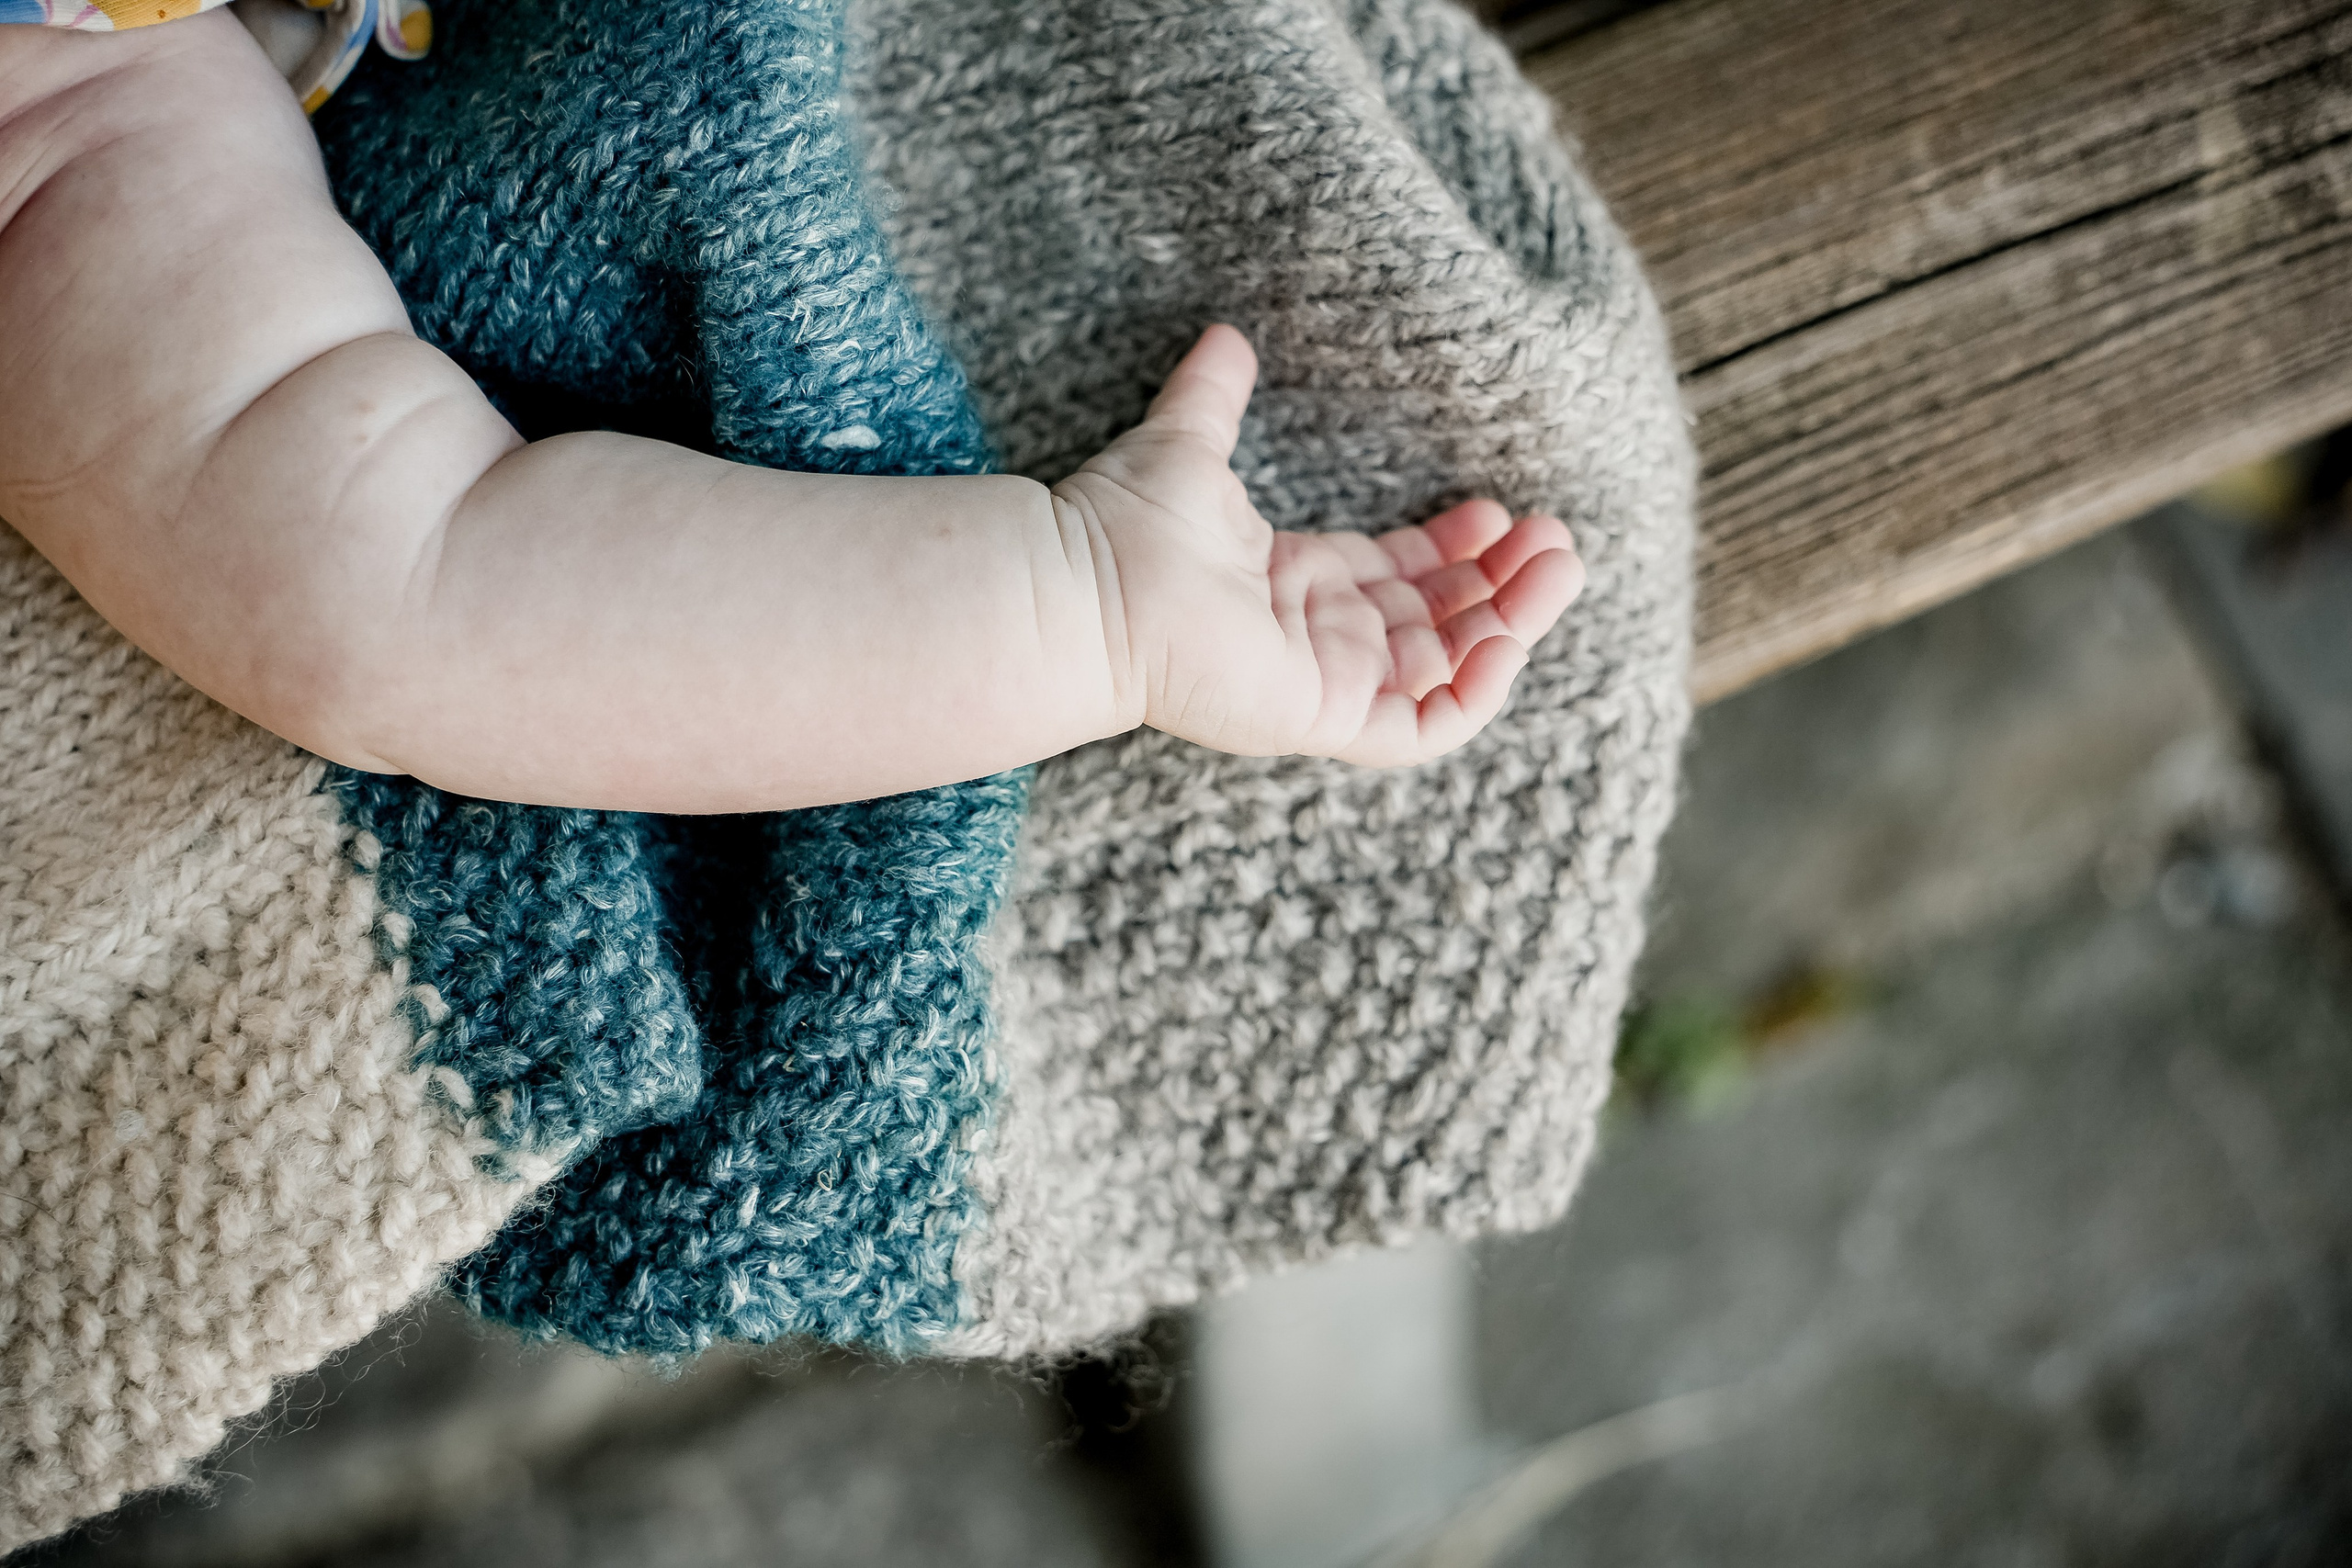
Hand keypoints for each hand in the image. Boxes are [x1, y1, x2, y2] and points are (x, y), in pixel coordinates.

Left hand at [1050, 325, 1585, 765]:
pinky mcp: (1327, 719)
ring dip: (1511, 624)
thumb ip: (1217, 393)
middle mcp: (1317, 640)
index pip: (1397, 576)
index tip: (1497, 507)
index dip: (1453, 548)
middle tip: (1556, 541)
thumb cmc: (1123, 525)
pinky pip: (1425, 727)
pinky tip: (1512, 636)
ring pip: (1447, 672)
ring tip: (1561, 568)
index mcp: (1293, 585)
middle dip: (1503, 583)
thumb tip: (1226, 334)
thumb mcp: (1189, 442)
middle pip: (1439, 623)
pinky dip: (1476, 690)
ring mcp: (1326, 685)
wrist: (1088, 583)